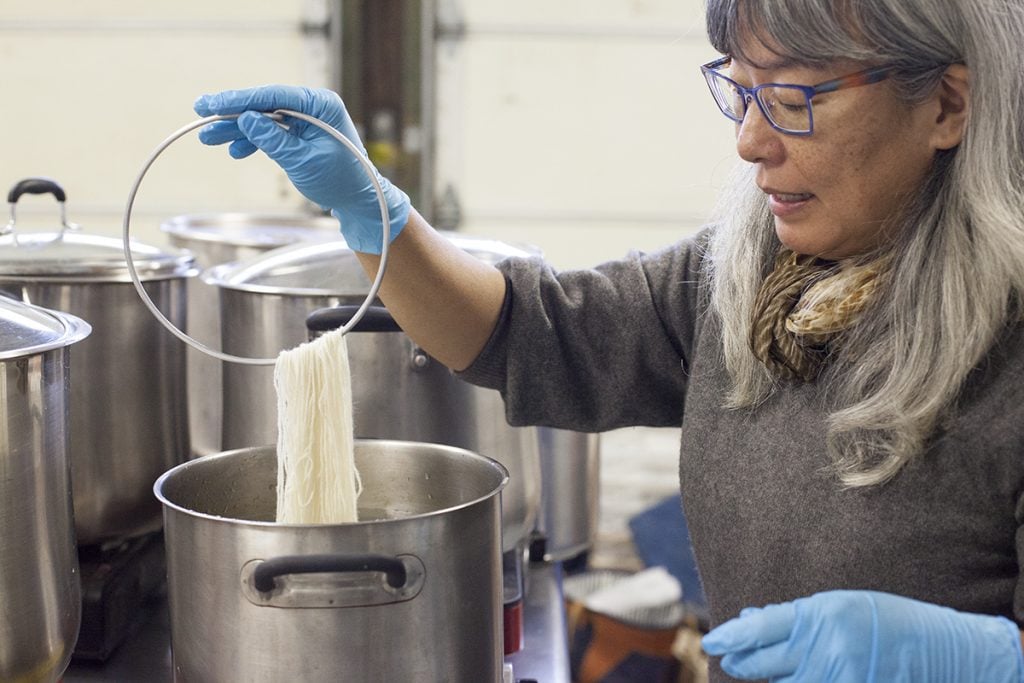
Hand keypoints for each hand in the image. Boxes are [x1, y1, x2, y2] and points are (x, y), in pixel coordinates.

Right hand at [193, 85, 409, 253]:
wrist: (359, 200)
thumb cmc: (341, 181)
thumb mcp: (303, 161)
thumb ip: (274, 140)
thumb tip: (246, 119)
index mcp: (321, 105)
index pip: (274, 96)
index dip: (240, 99)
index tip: (213, 103)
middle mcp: (313, 107)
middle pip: (264, 104)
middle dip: (232, 112)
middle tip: (200, 112)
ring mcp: (306, 120)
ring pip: (263, 119)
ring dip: (236, 129)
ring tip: (208, 137)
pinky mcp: (300, 134)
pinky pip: (271, 132)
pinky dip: (252, 141)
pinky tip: (234, 150)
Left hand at [701, 590, 1023, 681]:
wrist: (944, 651)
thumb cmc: (888, 622)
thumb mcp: (840, 606)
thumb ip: (795, 616)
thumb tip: (750, 620)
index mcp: (822, 616)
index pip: (761, 628)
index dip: (731, 636)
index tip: (712, 641)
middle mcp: (826, 649)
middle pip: (764, 664)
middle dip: (741, 662)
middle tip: (729, 659)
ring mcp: (838, 678)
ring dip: (767, 679)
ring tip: (750, 669)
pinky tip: (790, 680)